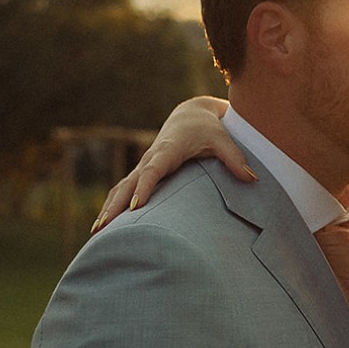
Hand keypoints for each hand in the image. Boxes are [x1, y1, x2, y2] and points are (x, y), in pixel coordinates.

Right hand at [91, 96, 255, 231]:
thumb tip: (252, 179)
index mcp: (168, 149)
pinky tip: (104, 227)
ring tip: (96, 232)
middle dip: (116, 205)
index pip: (153, 170)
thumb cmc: (208, 128)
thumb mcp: (223, 138)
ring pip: (121, 189)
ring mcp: (144, 167)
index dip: (145, 187)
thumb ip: (236, 159)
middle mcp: (151, 158)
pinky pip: (123, 191)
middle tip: (104, 227)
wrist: (190, 115)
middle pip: (128, 183)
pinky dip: (112, 207)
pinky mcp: (142, 174)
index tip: (137, 206)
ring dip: (109, 209)